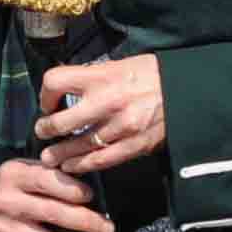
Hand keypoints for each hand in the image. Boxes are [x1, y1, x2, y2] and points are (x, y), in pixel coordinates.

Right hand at [0, 158, 113, 231]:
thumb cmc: (17, 182)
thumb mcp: (29, 166)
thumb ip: (55, 174)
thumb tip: (91, 190)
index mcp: (14, 175)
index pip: (45, 181)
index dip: (71, 189)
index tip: (91, 196)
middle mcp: (7, 203)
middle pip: (50, 214)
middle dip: (85, 222)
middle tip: (108, 228)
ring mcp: (7, 231)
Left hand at [34, 54, 165, 176]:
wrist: (189, 89)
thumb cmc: (155, 74)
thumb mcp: (121, 65)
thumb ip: (94, 78)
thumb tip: (69, 89)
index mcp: (102, 76)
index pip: (56, 81)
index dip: (46, 94)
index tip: (47, 102)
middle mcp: (108, 101)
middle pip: (61, 122)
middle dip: (47, 129)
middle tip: (43, 132)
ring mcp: (121, 126)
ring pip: (79, 146)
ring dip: (61, 154)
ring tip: (50, 157)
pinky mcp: (135, 145)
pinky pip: (102, 160)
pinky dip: (83, 165)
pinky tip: (72, 167)